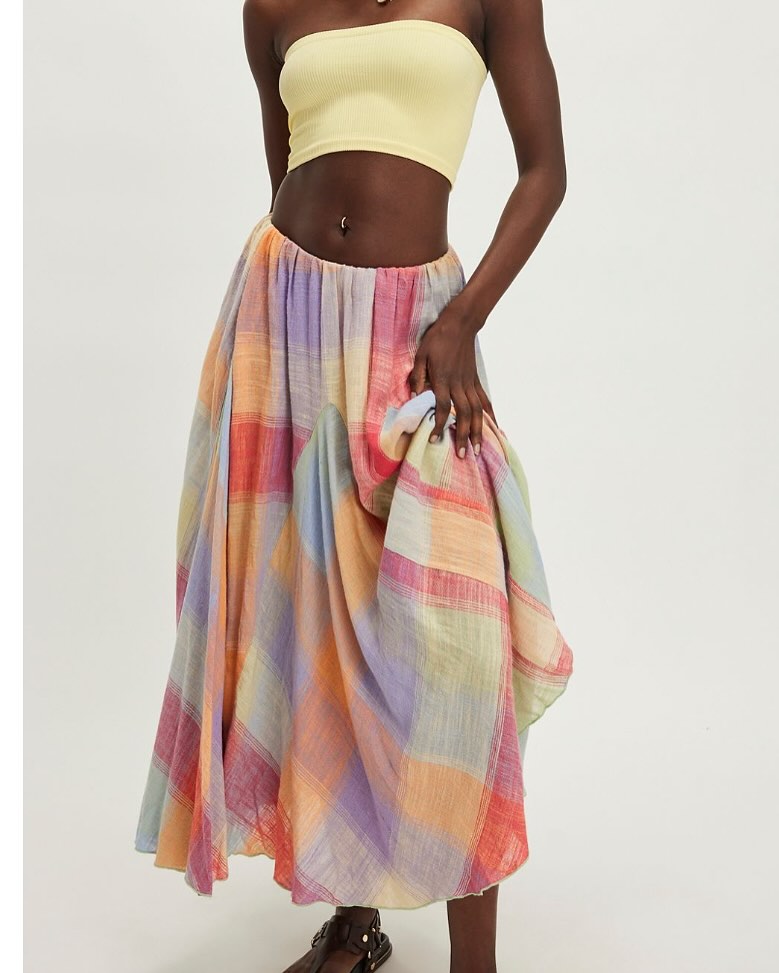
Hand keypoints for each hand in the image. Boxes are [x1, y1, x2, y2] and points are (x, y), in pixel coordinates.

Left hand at [407, 303, 496, 457]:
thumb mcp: (421, 355)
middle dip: (462, 435)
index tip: (434, 440)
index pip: (442, 407)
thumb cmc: (437, 339)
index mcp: (443, 379)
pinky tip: (495, 428)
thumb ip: (417, 376)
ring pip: (477, 411)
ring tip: (478, 449)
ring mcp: (470, 383)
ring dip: (477, 431)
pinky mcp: (476, 381)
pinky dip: (490, 416)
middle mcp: (459, 384)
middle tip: (462, 455)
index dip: (439, 425)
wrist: (460, 324)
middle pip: (463, 414)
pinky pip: (485, 401)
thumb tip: (413, 395)